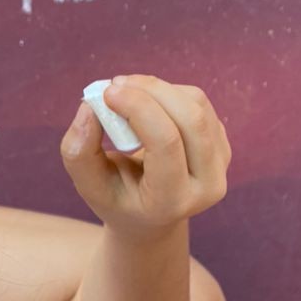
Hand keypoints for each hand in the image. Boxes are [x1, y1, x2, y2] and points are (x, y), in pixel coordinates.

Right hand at [60, 75, 230, 234]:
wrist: (150, 216)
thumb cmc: (116, 199)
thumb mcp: (89, 185)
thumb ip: (78, 151)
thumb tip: (89, 107)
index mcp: (172, 201)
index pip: (165, 143)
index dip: (138, 108)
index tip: (107, 92)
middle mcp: (207, 186)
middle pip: (190, 119)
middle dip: (151, 90)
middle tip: (116, 84)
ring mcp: (221, 165)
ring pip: (196, 104)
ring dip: (158, 88)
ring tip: (126, 94)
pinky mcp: (222, 144)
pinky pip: (198, 102)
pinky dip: (168, 93)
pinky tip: (146, 105)